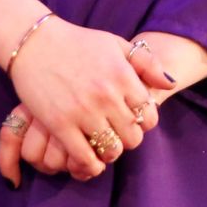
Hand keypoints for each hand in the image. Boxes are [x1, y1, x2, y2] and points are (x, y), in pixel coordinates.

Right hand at [0, 21, 170, 183]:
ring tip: (104, 145)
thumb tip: (170, 84)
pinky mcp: (59, 124)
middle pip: (133, 137)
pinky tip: (89, 159)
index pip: (150, 116)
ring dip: (110, 152)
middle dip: (129, 138)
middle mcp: (106, 95)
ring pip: (112, 150)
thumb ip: (147, 62)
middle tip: (118, 133)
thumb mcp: (116, 43)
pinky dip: (90, 164)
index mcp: (123, 75)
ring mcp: (83, 111)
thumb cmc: (79, 43)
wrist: (35, 42)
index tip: (133, 118)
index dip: (145, 122)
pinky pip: (84, 157)